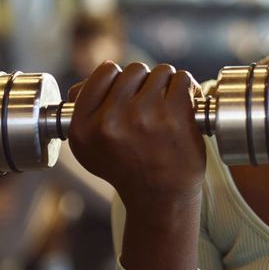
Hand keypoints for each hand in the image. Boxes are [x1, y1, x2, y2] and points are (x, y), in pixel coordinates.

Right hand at [65, 61, 205, 215]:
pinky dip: (188, 90)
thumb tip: (80, 86)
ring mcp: (142, 115)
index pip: (104, 73)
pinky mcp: (173, 115)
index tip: (128, 95)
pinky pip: (182, 80)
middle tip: (151, 105)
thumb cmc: (127, 169)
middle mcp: (109, 120)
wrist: (160, 199)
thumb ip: (81, 112)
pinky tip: (185, 108)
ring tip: (167, 108)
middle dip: (145, 83)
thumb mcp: (89, 149)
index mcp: (83, 127)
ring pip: (160, 72)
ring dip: (167, 85)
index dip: (120, 80)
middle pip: (133, 70)